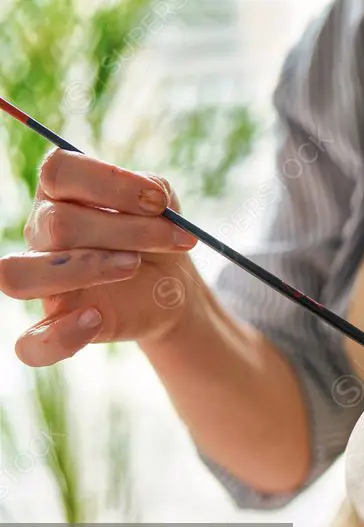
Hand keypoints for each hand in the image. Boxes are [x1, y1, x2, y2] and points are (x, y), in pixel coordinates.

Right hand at [0, 150, 203, 366]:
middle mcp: (41, 234)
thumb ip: (151, 191)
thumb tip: (149, 196)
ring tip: (133, 266)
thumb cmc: (157, 237)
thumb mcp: (163, 207)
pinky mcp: (58, 325)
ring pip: (19, 276)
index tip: (159, 202)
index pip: (58, 171)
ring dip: (85, 269)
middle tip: (170, 241)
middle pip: (57, 224)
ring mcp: (44, 281)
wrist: (172, 284)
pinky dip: (60, 335)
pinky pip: (30, 344)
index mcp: (62, 194)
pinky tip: (95, 318)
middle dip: (126, 230)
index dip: (110, 181)